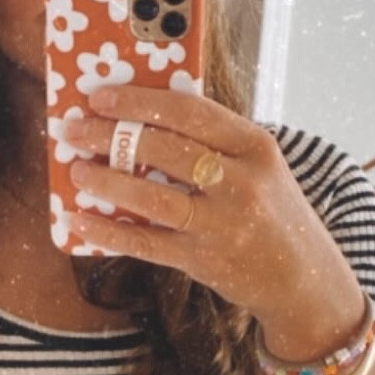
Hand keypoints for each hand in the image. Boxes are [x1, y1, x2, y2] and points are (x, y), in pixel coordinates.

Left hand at [61, 85, 360, 329]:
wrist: (303, 278)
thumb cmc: (271, 213)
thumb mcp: (257, 167)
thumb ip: (212, 142)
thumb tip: (140, 118)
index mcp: (255, 146)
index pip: (189, 110)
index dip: (138, 99)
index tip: (99, 95)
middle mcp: (242, 183)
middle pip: (164, 149)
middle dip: (109, 135)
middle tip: (72, 129)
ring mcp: (223, 224)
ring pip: (152, 197)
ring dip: (105, 181)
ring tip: (76, 170)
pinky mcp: (205, 260)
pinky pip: (146, 243)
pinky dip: (108, 231)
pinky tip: (80, 219)